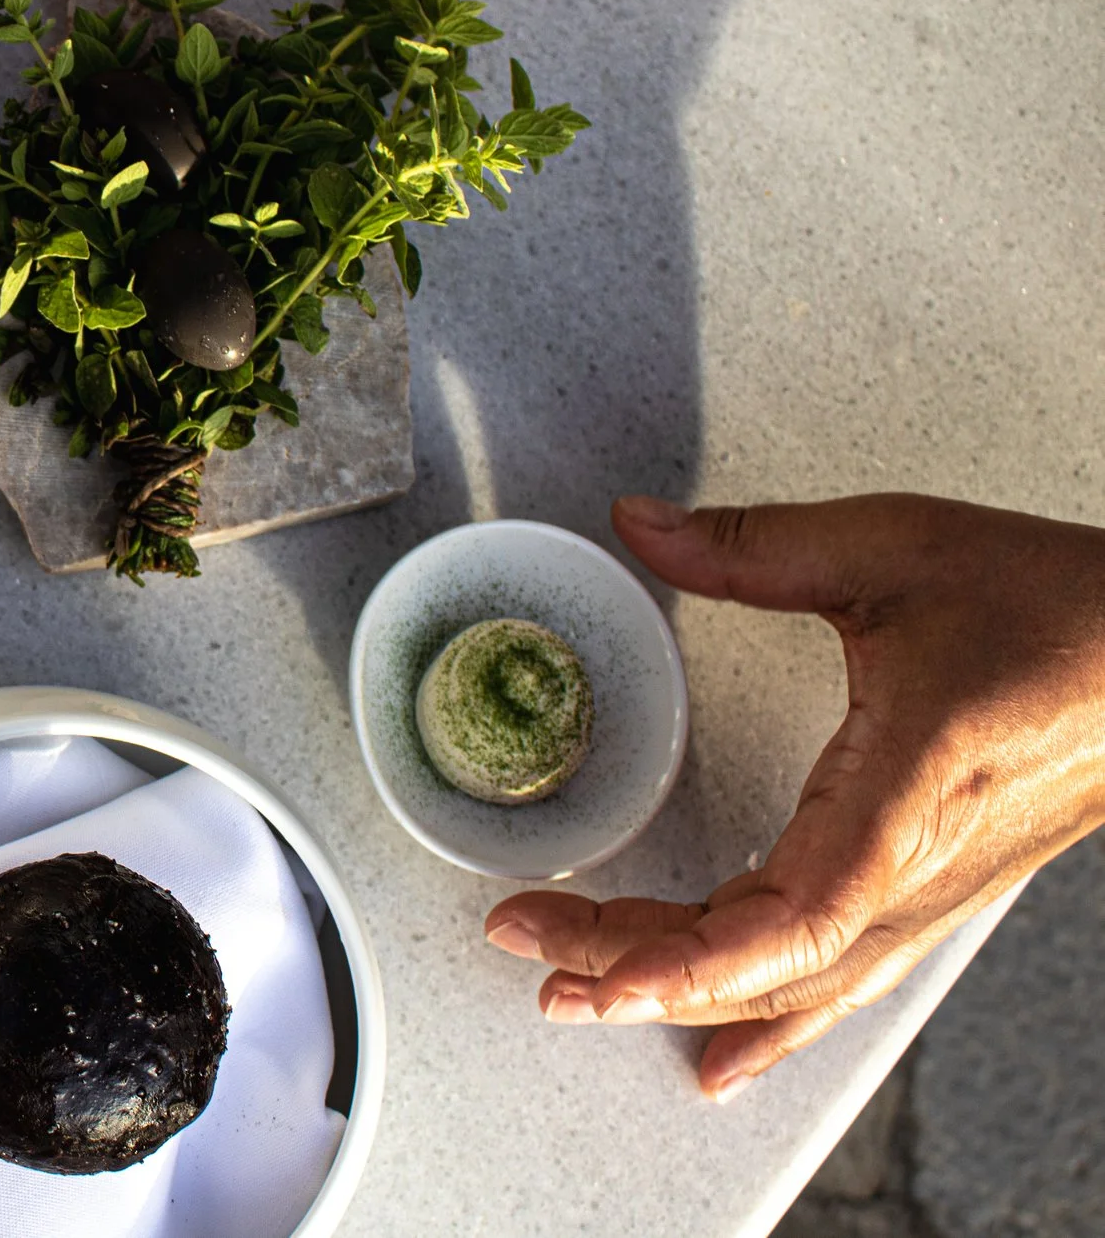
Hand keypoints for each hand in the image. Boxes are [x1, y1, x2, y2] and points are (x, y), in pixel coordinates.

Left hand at [485, 494, 1104, 1101]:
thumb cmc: (1064, 608)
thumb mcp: (895, 548)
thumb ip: (755, 547)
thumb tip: (642, 525)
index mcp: (905, 798)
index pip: (788, 922)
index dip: (685, 961)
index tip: (592, 967)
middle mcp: (918, 870)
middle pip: (763, 962)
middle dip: (635, 966)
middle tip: (529, 947)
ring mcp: (933, 892)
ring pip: (797, 981)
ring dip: (688, 995)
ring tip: (584, 996)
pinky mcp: (938, 887)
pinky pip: (840, 977)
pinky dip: (769, 1019)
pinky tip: (720, 1055)